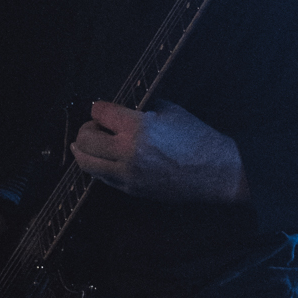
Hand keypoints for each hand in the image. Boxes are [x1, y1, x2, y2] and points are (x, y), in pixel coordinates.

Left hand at [71, 100, 249, 203]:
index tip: (100, 109)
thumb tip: (120, 109)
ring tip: (84, 145)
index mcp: (138, 127)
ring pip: (87, 164)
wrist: (215, 171)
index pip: (99, 112)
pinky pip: (102, 178)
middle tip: (93, 127)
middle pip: (85, 140)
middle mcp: (128, 152)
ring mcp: (128, 174)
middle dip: (86, 129)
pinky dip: (97, 167)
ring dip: (82, 151)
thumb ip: (141, 108)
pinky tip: (100, 160)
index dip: (97, 108)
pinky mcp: (131, 190)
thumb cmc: (196, 137)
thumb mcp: (170, 110)